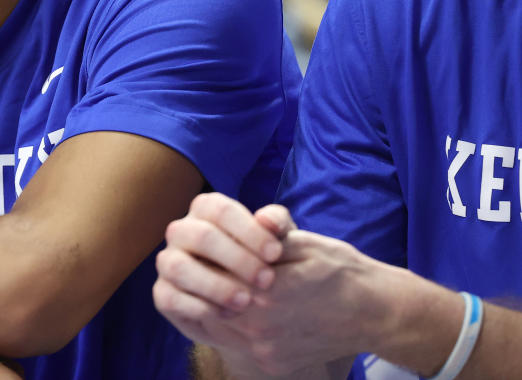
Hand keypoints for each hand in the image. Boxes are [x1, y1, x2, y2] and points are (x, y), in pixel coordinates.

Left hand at [153, 193, 380, 376]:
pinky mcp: (273, 365)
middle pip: (210, 301)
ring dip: (215, 304)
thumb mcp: (304, 243)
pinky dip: (230, 325)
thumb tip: (256, 218)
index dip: (211, 259)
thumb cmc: (340, 270)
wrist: (375, 313)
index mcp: (265, 293)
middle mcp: (260, 328)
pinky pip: (237, 345)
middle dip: (208, 282)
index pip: (214, 274)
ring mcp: (266, 351)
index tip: (209, 248)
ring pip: (218, 326)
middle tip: (209, 264)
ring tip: (222, 283)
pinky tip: (239, 307)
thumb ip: (269, 233)